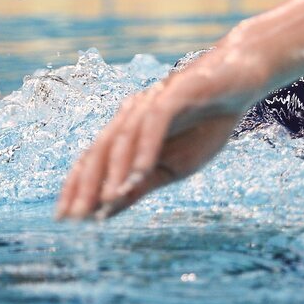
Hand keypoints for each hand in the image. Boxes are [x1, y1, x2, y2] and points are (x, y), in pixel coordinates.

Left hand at [54, 44, 268, 220]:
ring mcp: (151, 102)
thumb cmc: (206, 125)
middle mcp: (131, 115)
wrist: (240, 83)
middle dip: (86, 185)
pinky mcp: (175, 93)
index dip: (76, 188)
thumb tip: (105, 212)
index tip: (63, 219)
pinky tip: (140, 173)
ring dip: (113, 171)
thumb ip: (140, 185)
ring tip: (105, 200)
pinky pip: (155, 122)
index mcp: (127, 131)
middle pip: (100, 151)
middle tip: (74, 216)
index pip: (93, 161)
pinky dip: (146, 149)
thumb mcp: (174, 166)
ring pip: (124, 138)